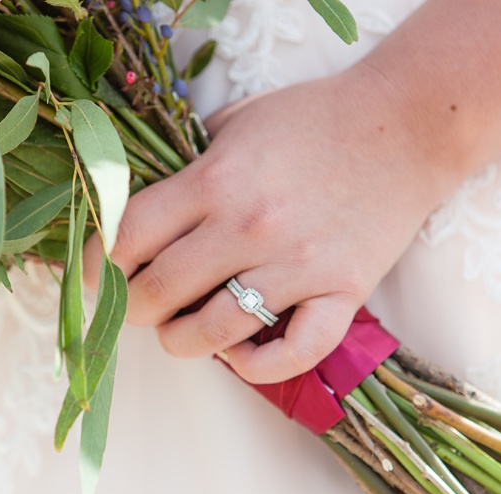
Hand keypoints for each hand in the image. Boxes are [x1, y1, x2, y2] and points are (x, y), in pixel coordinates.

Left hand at [84, 63, 448, 383]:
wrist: (408, 125)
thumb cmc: (316, 119)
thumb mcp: (236, 122)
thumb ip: (186, 164)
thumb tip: (137, 206)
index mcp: (215, 180)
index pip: (127, 236)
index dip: (95, 264)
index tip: (93, 276)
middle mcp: (249, 227)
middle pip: (157, 293)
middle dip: (131, 309)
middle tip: (137, 306)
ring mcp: (298, 266)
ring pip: (212, 333)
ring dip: (182, 342)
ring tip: (182, 331)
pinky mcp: (342, 292)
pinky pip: (293, 353)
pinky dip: (258, 366)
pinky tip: (242, 354)